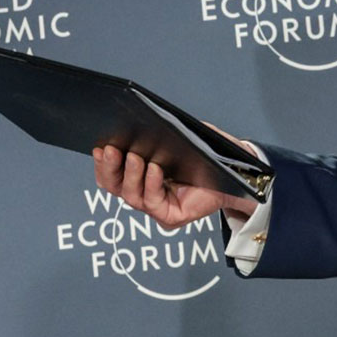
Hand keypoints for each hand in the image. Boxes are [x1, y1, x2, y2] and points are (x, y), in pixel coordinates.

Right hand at [92, 145, 257, 230]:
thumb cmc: (210, 156)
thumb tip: (143, 119)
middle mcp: (146, 193)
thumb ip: (165, 130)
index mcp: (142, 176)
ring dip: (131, 174)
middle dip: (109, 168)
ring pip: (131, 196)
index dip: (102, 163)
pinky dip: (151, 184)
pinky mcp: (171, 217)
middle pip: (115, 186)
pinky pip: (153, 203)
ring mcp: (157, 207)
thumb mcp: (184, 137)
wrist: (238, 176)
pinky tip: (155, 169)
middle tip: (110, 149)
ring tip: (134, 155)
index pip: (113, 174)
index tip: (98, 145)